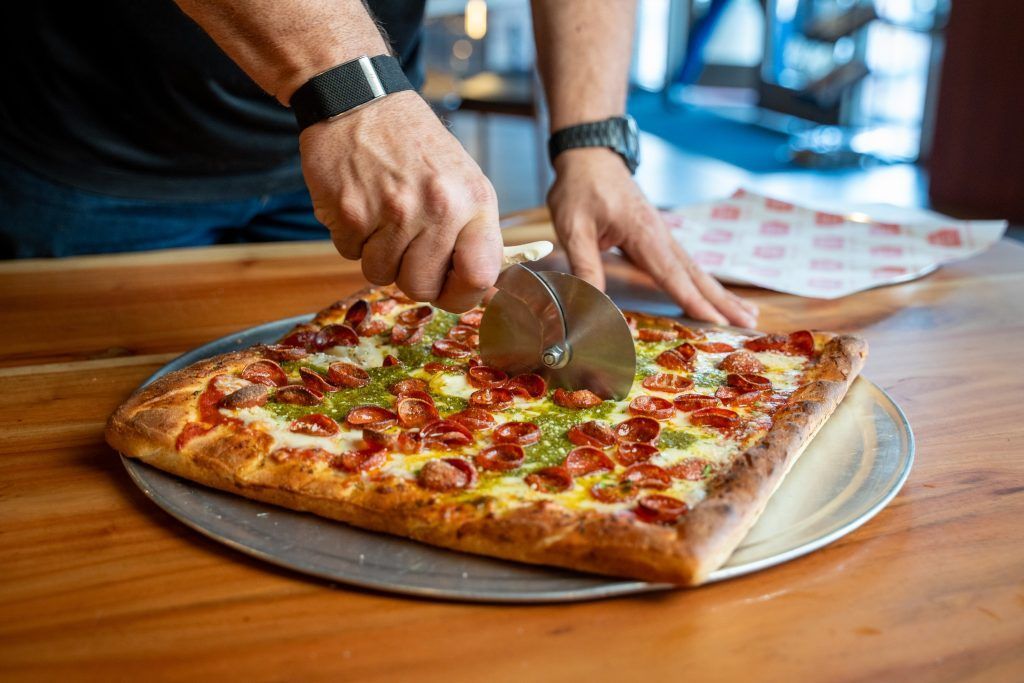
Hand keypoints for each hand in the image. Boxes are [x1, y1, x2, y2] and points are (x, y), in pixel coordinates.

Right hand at [299, 92, 502, 312]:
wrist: (359, 100)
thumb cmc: (413, 145)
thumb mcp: (462, 179)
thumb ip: (473, 232)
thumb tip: (480, 285)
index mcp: (474, 201)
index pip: (481, 276)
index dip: (462, 294)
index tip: (449, 287)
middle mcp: (438, 207)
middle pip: (421, 287)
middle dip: (409, 275)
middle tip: (405, 245)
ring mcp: (392, 211)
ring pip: (380, 275)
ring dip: (376, 255)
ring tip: (381, 215)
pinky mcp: (350, 212)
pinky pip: (348, 254)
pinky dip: (351, 238)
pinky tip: (360, 203)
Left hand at [547, 149, 757, 326]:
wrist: (589, 155)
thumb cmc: (580, 188)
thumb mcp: (573, 228)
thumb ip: (585, 265)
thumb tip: (591, 301)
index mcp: (644, 234)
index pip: (673, 275)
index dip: (694, 302)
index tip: (717, 322)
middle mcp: (661, 235)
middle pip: (696, 275)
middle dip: (723, 301)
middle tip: (751, 322)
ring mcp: (662, 234)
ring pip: (696, 269)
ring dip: (721, 293)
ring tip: (746, 312)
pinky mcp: (657, 234)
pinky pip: (685, 263)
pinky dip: (703, 281)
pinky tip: (713, 292)